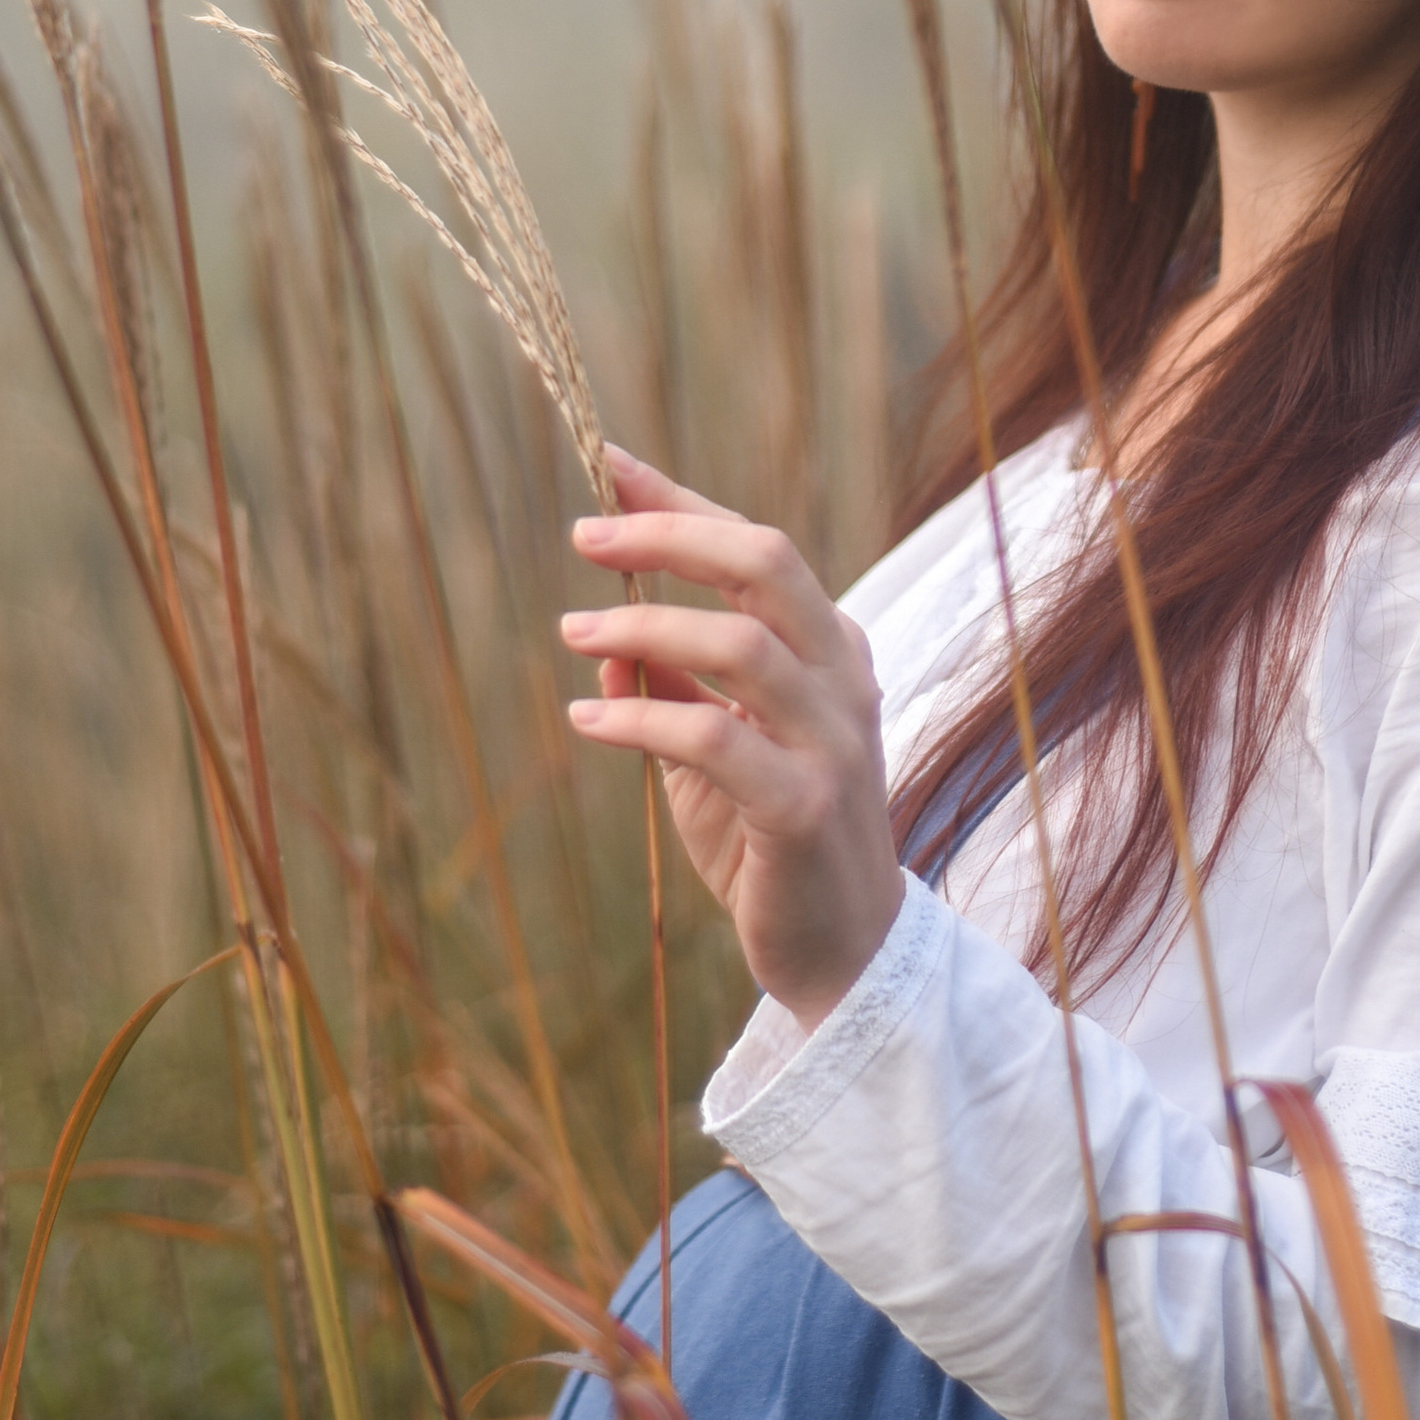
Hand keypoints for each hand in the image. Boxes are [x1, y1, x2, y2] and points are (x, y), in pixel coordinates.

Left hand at [560, 448, 902, 1030]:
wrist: (845, 956)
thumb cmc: (773, 844)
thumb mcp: (715, 756)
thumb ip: (673, 693)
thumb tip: (605, 648)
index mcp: (832, 650)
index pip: (756, 548)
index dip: (681, 502)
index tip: (607, 463)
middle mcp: (843, 681)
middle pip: (764, 563)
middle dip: (669, 535)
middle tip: (584, 537)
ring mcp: (833, 742)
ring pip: (739, 643)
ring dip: (643, 629)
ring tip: (574, 634)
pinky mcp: (804, 807)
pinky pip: (714, 740)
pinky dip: (641, 722)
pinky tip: (588, 723)